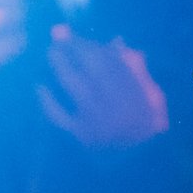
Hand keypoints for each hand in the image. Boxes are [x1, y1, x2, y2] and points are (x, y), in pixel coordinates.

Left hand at [36, 30, 168, 148]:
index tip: (72, 32)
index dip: (87, 44)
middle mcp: (117, 105)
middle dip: (73, 49)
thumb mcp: (152, 94)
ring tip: (51, 52)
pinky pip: (61, 116)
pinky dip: (49, 101)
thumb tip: (116, 41)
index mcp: (136, 93)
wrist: (144, 160)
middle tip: (57, 34)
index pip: (108, 60)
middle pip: (92, 68)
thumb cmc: (149, 122)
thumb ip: (135, 69)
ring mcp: (98, 121)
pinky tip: (40, 86)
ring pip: (75, 86)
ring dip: (61, 66)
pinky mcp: (83, 135)